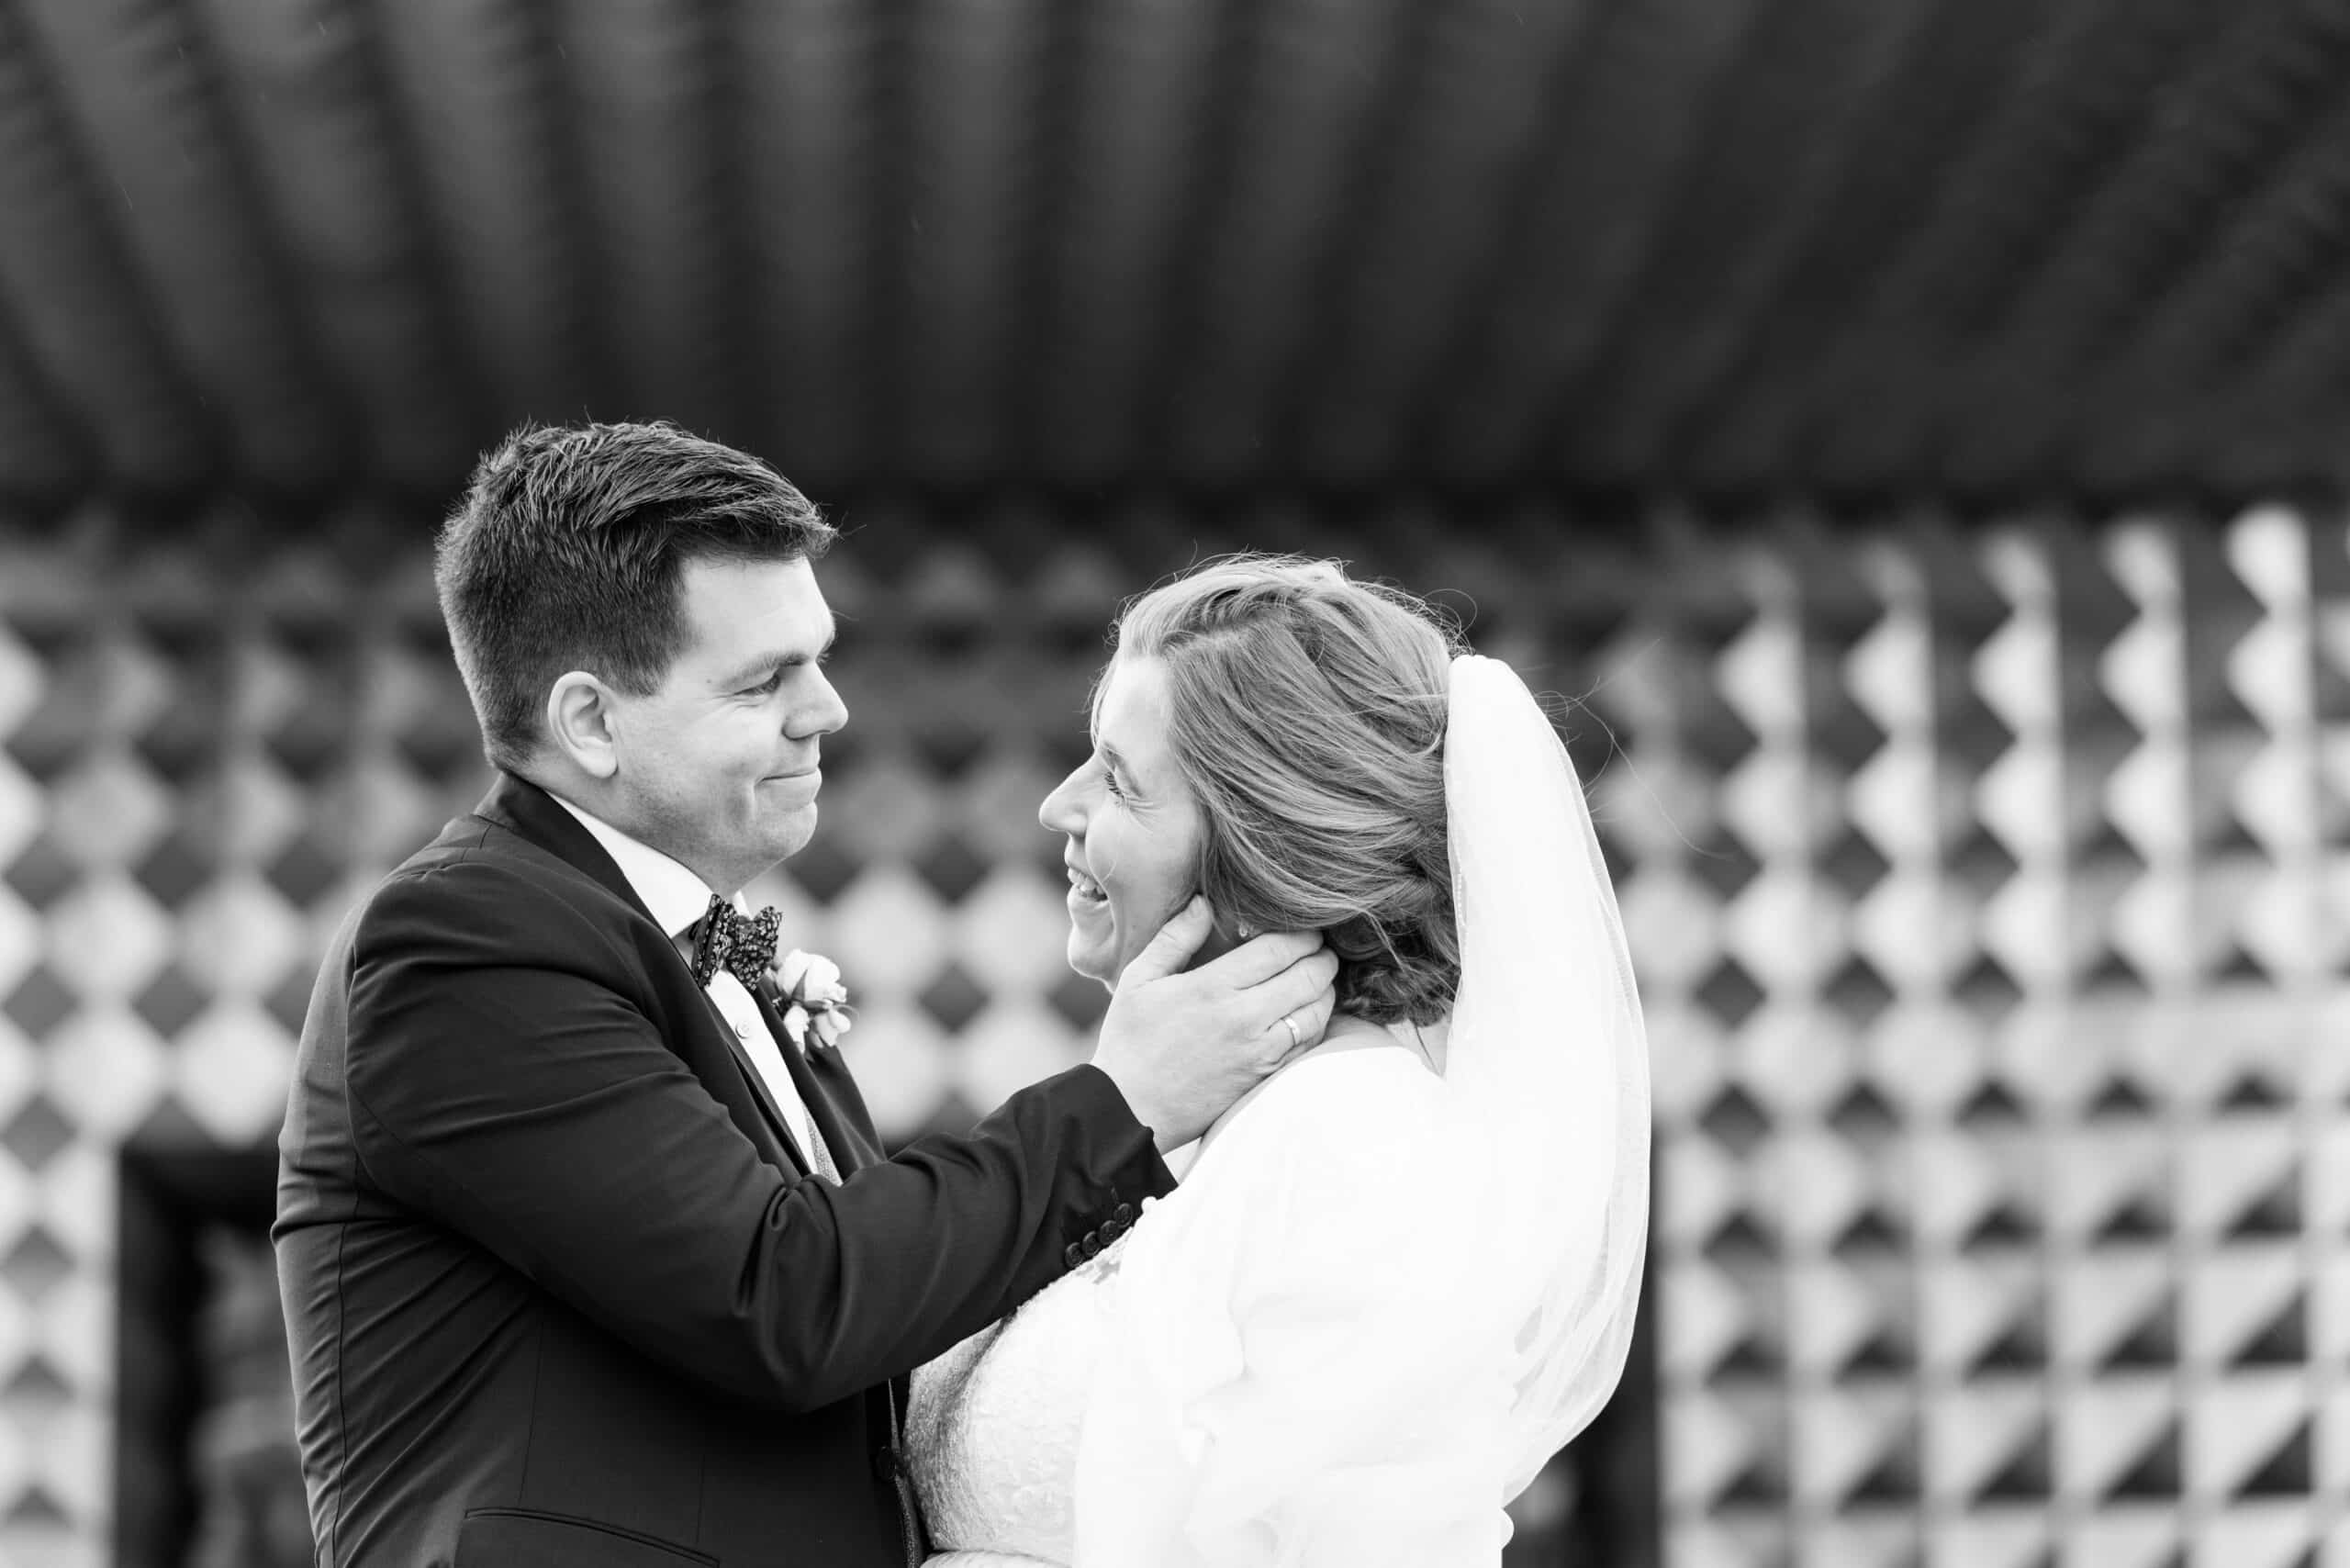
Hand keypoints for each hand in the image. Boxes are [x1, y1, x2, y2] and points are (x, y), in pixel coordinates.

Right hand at [1090, 897, 1339, 1150]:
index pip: (1279, 949)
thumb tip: (1204, 903)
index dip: (1302, 934)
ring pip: (1316, 1012)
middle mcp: (1244, 1018)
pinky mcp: (1264, 1077)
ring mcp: (1259, 1051)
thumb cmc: (1129, 1042)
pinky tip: (1308, 1012)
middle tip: (1322, 948)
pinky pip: (1307, 1045)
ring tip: (1320, 977)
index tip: (1307, 927)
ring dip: (1325, 989)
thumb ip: (1175, 937)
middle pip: (1307, 976)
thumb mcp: (1139, 980)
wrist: (1130, 1109)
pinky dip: (1316, 1023)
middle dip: (1322, 957)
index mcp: (1213, 987)